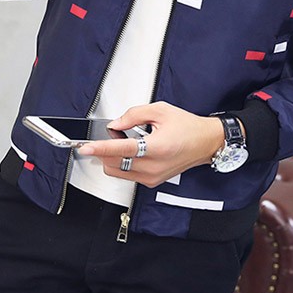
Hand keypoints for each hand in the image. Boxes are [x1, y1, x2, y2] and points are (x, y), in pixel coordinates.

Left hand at [76, 101, 224, 187]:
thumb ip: (134, 114)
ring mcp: (152, 177)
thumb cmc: (187, 127)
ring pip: (118, 171)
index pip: (122, 149)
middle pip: (115, 163)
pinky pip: (127, 175)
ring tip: (125, 142)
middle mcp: (153, 166)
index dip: (101, 147)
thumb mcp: (161, 110)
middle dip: (106, 150)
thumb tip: (116, 123)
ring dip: (113, 158)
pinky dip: (123, 163)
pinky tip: (133, 151)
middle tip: (112, 135)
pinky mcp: (151, 182)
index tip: (86, 147)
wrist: (205, 143)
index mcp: (157, 148)